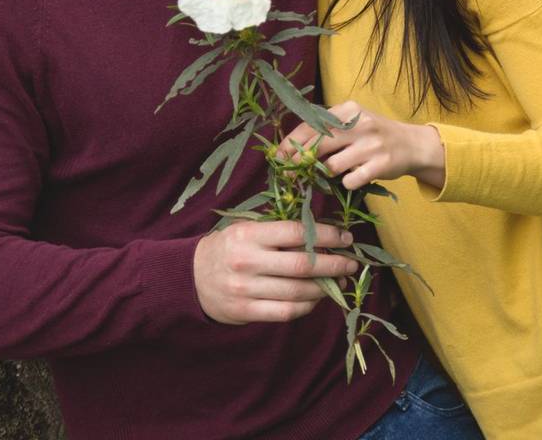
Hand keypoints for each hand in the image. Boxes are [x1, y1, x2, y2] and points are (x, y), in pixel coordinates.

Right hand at [193, 220, 357, 324]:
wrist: (191, 277)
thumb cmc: (228, 248)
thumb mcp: (247, 229)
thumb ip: (279, 231)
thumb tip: (324, 235)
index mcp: (249, 235)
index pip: (297, 233)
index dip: (327, 235)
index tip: (346, 238)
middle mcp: (247, 261)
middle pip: (303, 265)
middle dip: (334, 264)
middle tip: (351, 263)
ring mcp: (246, 289)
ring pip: (298, 291)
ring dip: (325, 288)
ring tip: (339, 281)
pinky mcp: (246, 311)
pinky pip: (286, 312)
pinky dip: (307, 306)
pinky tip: (316, 298)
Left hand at [277, 101, 444, 189]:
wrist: (413, 144)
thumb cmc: (374, 134)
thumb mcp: (353, 122)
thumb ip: (327, 129)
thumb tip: (290, 147)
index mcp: (349, 110)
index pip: (312, 125)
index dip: (291, 142)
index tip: (278, 156)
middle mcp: (360, 124)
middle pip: (318, 144)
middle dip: (299, 161)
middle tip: (289, 173)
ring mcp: (371, 145)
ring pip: (332, 165)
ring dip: (326, 172)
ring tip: (333, 171)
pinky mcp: (381, 165)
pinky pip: (351, 180)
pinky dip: (347, 182)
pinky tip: (354, 177)